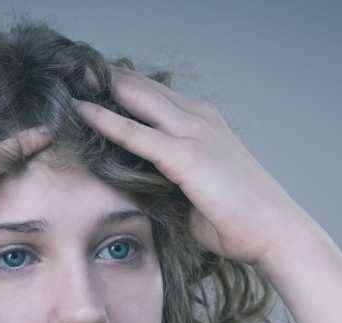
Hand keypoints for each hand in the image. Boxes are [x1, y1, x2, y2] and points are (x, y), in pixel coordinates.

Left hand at [73, 67, 308, 266]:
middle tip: (70, 70)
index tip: (91, 84)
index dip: (124, 89)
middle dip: (106, 78)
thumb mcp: (199, 197)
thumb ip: (170, 186)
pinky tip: (81, 111)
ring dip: (100, 88)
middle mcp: (199, 119)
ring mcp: (194, 133)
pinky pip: (137, 133)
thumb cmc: (242, 223)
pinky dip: (107, 121)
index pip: (156, 97)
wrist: (276, 233)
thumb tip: (143, 193)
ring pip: (137, 99)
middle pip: (143, 87)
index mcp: (205, 125)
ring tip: (65, 79)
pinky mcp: (186, 156)